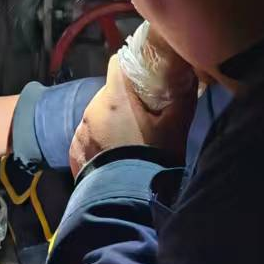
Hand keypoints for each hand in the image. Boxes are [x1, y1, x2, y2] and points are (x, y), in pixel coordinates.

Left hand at [67, 61, 195, 176]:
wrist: (129, 199)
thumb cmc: (154, 157)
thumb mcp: (177, 125)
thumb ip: (183, 95)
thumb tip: (189, 73)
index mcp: (115, 98)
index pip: (117, 64)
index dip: (131, 68)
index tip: (144, 79)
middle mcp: (91, 111)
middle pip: (109, 94)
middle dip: (124, 102)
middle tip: (143, 118)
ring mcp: (80, 133)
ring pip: (97, 118)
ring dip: (110, 124)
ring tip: (128, 143)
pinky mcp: (75, 154)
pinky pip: (87, 140)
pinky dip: (99, 144)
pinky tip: (114, 158)